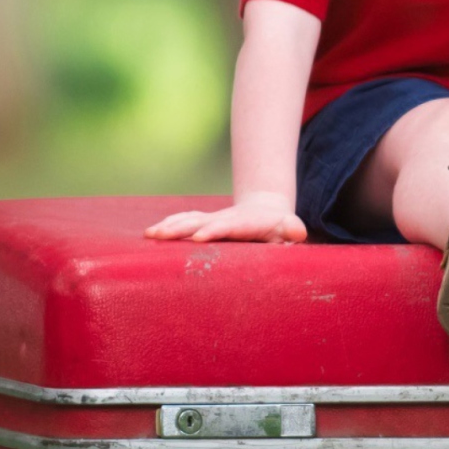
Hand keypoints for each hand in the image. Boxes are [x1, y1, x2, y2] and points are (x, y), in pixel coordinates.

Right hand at [145, 197, 307, 243]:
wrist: (266, 211)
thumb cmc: (279, 228)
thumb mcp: (288, 228)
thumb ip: (292, 229)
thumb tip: (298, 231)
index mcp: (243, 223)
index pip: (227, 226)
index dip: (214, 230)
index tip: (198, 237)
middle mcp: (223, 218)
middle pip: (199, 220)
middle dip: (180, 227)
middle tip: (159, 235)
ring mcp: (211, 219)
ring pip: (187, 219)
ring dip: (168, 226)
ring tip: (150, 234)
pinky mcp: (203, 222)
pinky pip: (183, 221)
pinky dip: (168, 225)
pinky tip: (151, 233)